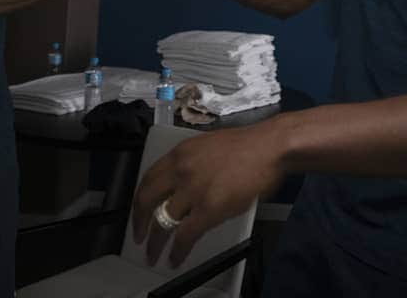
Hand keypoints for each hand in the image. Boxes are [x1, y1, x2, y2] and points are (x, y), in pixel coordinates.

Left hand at [131, 122, 284, 267]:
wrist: (269, 148)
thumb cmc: (246, 146)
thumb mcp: (207, 148)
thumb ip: (190, 165)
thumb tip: (182, 187)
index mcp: (179, 154)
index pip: (148, 178)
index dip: (140, 199)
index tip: (138, 212)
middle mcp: (180, 170)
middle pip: (147, 200)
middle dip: (138, 221)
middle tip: (137, 237)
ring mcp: (193, 190)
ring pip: (163, 221)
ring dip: (155, 242)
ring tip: (152, 255)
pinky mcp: (209, 208)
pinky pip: (186, 234)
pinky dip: (178, 250)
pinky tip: (175, 259)